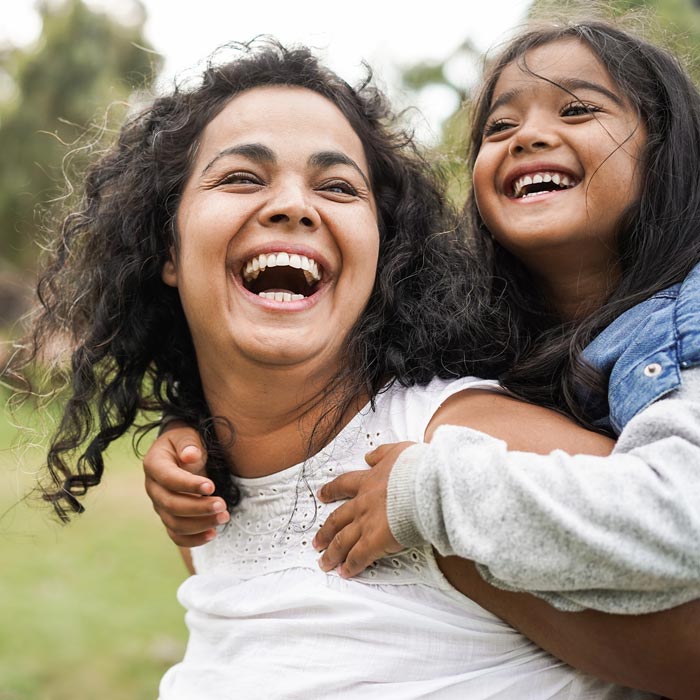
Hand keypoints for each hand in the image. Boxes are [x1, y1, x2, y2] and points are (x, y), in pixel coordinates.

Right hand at [143, 421, 228, 546]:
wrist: (182, 452)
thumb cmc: (186, 442)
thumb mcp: (186, 435)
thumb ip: (188, 444)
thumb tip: (190, 456)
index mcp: (154, 464)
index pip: (168, 479)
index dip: (188, 485)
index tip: (211, 487)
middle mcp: (153, 488)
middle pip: (171, 505)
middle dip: (198, 508)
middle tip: (222, 505)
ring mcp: (160, 505)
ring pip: (174, 523)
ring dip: (200, 524)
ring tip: (224, 517)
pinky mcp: (169, 517)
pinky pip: (177, 535)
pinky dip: (194, 539)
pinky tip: (213, 534)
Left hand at [312, 441, 413, 576]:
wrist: (424, 485)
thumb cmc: (416, 468)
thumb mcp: (397, 451)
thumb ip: (381, 453)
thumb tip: (369, 455)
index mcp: (368, 481)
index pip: (344, 485)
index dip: (331, 491)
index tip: (322, 495)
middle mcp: (362, 503)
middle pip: (337, 519)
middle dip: (325, 531)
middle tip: (316, 541)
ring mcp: (366, 523)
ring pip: (342, 541)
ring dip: (332, 553)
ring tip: (325, 562)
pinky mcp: (374, 541)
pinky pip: (358, 557)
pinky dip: (350, 566)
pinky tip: (345, 573)